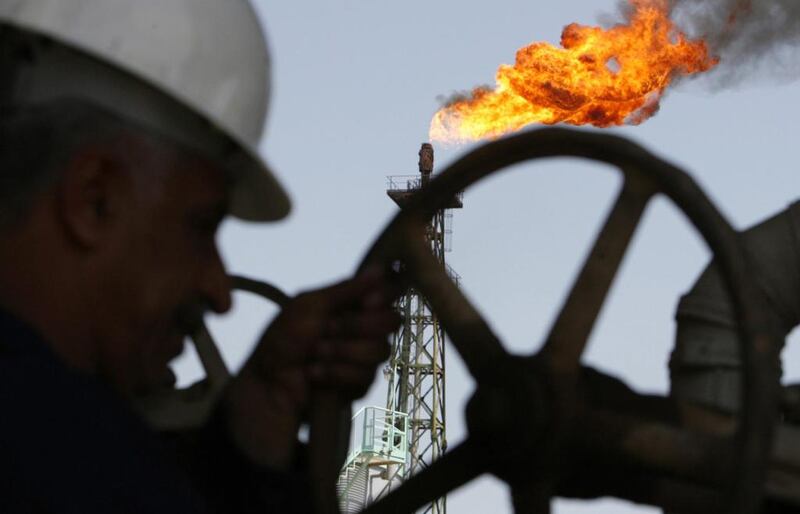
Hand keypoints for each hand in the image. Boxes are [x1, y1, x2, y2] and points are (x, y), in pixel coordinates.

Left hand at [222, 266, 400, 468]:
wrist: (268, 381)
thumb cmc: (283, 339)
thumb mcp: (309, 306)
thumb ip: (347, 290)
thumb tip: (380, 268)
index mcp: (353, 304)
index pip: (390, 292)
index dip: (387, 295)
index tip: (367, 302)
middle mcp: (364, 328)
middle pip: (391, 321)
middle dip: (357, 327)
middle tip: (327, 329)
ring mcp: (364, 357)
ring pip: (380, 350)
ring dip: (342, 351)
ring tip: (315, 353)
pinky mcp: (359, 385)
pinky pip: (366, 376)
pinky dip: (336, 373)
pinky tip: (315, 373)